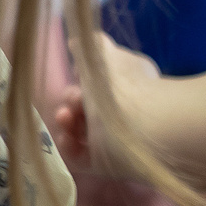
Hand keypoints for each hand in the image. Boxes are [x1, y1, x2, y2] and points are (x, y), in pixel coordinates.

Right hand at [48, 34, 160, 177]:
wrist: (139, 125)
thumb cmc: (122, 85)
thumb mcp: (104, 54)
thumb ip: (90, 45)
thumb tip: (76, 42)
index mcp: (127, 85)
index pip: (102, 82)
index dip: (85, 77)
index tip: (76, 73)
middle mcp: (122, 112)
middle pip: (86, 106)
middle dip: (72, 99)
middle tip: (74, 101)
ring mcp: (114, 139)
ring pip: (82, 131)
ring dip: (68, 122)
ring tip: (66, 117)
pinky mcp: (106, 163)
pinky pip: (81, 156)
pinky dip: (70, 146)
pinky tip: (67, 137)